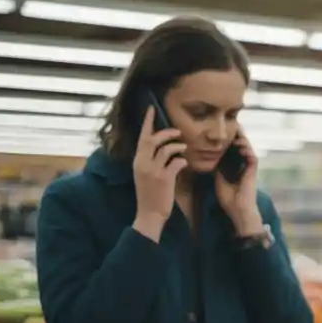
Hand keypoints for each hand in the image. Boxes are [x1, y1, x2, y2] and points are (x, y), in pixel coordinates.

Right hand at [132, 106, 185, 240]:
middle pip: (153, 139)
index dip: (147, 122)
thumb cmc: (150, 194)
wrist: (149, 214)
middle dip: (166, 132)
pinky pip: (176, 163)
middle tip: (177, 131)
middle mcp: (143, 163)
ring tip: (184, 148)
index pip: (141, 137)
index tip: (151, 108)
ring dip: (178, 146)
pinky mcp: (164, 179)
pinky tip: (184, 164)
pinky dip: (182, 161)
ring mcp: (153, 171)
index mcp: (137, 161)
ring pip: (166, 149)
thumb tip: (163, 148)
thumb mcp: (145, 175)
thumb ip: (151, 161)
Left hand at [215, 131, 262, 234]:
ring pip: (248, 149)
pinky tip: (241, 146)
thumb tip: (208, 157)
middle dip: (237, 136)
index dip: (230, 140)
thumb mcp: (218, 178)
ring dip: (243, 140)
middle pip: (242, 146)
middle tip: (232, 126)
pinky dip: (247, 150)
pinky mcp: (253, 171)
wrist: (237, 209)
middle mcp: (243, 165)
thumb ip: (217, 167)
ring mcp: (249, 167)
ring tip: (237, 133)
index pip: (233, 149)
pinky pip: (252, 157)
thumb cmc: (228, 198)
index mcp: (235, 166)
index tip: (223, 132)